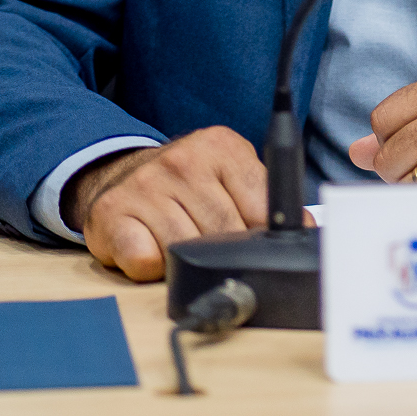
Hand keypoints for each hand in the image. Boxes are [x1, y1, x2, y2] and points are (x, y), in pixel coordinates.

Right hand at [64, 128, 268, 281]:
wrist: (117, 174)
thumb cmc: (186, 184)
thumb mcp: (231, 176)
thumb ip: (264, 199)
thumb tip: (305, 231)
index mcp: (221, 147)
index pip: (262, 207)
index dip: (263, 235)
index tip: (258, 244)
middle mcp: (182, 161)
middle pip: (226, 233)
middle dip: (224, 250)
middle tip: (211, 243)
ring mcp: (145, 186)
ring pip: (187, 251)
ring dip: (187, 260)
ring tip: (179, 241)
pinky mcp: (112, 214)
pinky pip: (146, 262)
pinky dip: (152, 268)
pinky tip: (151, 248)